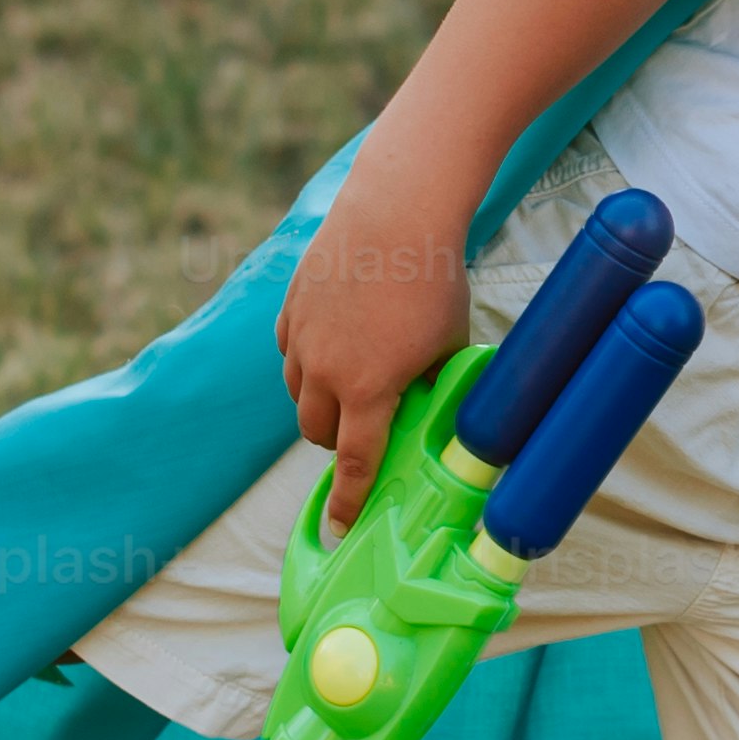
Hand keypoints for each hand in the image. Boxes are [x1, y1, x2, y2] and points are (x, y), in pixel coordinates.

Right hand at [279, 166, 471, 518]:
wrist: (395, 212)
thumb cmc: (432, 279)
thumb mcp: (448, 344)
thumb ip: (434, 386)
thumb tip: (431, 413)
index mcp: (368, 388)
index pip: (354, 463)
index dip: (347, 501)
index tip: (340, 528)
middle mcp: (324, 370)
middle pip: (317, 431)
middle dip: (338, 440)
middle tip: (366, 428)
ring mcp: (301, 338)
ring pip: (297, 392)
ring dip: (320, 400)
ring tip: (353, 381)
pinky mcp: (290, 308)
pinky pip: (290, 351)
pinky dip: (308, 359)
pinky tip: (336, 340)